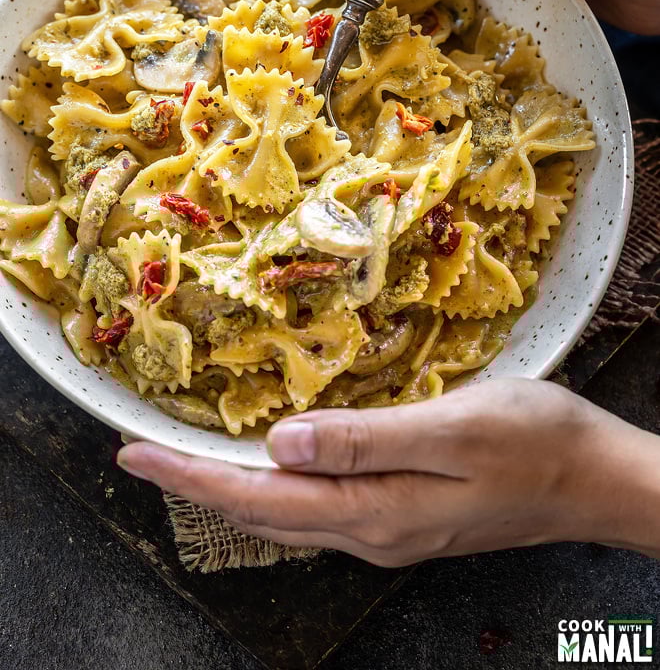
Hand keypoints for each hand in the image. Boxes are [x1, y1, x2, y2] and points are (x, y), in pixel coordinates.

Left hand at [117, 379, 659, 565]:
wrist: (595, 480)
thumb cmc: (537, 443)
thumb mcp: (455, 427)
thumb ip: (367, 438)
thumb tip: (281, 444)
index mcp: (376, 509)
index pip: (260, 498)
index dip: (192, 477)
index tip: (135, 454)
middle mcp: (373, 530)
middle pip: (263, 514)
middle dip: (195, 485)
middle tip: (142, 455)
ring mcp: (390, 529)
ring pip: (287, 514)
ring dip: (231, 488)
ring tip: (188, 459)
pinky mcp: (406, 516)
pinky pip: (319, 506)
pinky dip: (276, 487)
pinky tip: (271, 465)